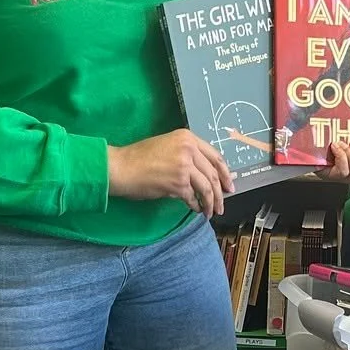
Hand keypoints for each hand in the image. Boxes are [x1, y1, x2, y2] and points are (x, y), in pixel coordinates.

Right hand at [108, 129, 235, 214]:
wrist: (121, 167)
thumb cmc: (139, 158)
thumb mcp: (167, 145)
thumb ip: (187, 154)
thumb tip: (204, 173)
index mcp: (187, 137)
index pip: (215, 156)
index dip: (225, 173)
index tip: (229, 184)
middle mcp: (189, 149)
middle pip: (213, 174)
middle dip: (220, 192)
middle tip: (222, 204)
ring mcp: (184, 166)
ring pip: (207, 188)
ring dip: (210, 203)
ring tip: (210, 212)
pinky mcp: (178, 183)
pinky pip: (193, 198)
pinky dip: (196, 206)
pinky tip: (195, 209)